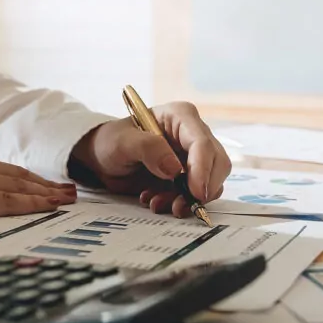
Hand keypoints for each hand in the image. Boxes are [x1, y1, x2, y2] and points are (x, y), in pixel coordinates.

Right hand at [0, 151, 76, 227]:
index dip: (25, 177)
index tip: (44, 183)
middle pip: (14, 174)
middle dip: (44, 183)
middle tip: (69, 190)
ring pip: (16, 186)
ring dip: (45, 193)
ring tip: (68, 198)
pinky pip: (4, 202)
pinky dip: (30, 203)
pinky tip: (47, 207)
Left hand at [70, 102, 231, 217]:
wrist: (104, 157)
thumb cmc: (112, 141)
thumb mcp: (122, 142)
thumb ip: (148, 149)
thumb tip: (175, 169)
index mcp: (181, 117)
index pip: (203, 143)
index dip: (203, 169)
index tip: (195, 193)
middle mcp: (193, 135)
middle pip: (218, 163)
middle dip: (201, 189)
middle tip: (179, 206)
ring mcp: (193, 157)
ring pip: (211, 182)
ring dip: (188, 200)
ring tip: (158, 203)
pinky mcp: (189, 176)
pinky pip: (197, 194)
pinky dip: (181, 203)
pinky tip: (157, 200)